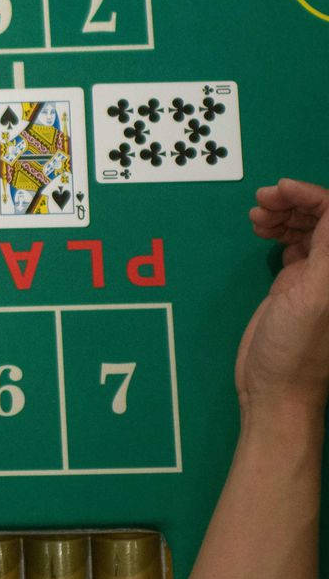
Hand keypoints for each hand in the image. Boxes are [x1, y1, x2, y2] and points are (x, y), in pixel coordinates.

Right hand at [238, 179, 328, 415]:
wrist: (274, 389)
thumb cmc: (297, 349)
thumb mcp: (316, 293)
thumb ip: (327, 250)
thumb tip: (326, 208)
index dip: (311, 195)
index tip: (279, 189)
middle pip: (324, 217)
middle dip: (294, 202)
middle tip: (260, 203)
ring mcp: (318, 277)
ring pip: (308, 227)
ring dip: (284, 214)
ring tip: (257, 216)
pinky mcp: (296, 285)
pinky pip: (294, 245)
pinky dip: (278, 232)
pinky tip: (263, 233)